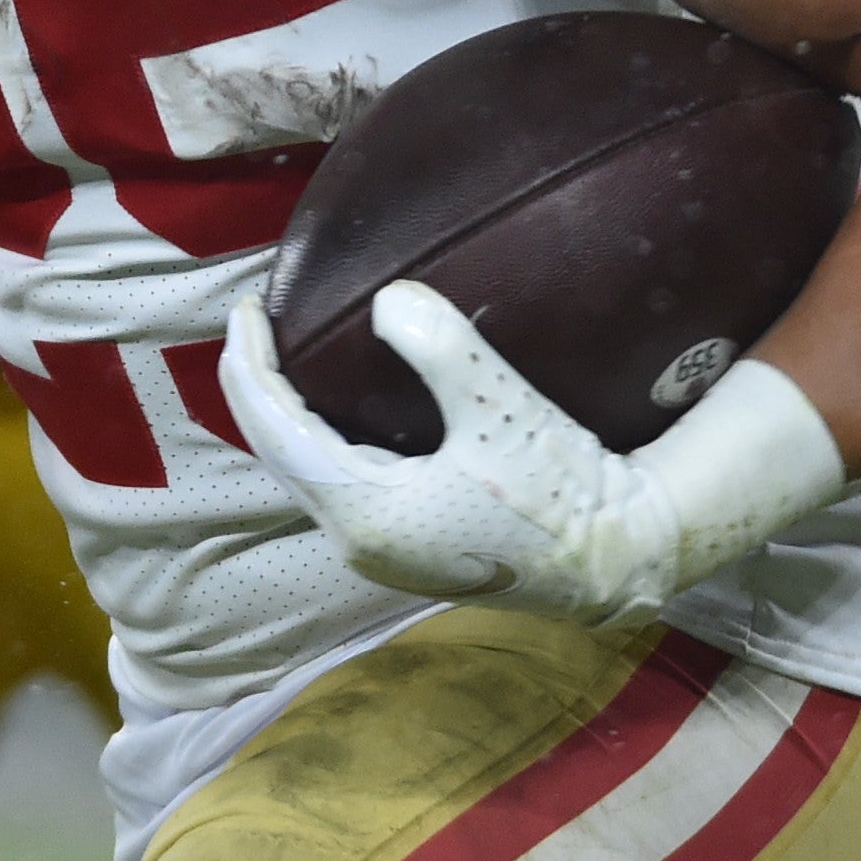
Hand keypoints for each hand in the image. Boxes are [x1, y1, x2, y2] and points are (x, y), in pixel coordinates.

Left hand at [218, 284, 843, 631]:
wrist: (612, 560)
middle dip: (259, 386)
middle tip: (256, 321)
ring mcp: (378, 549)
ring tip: (282, 355)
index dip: (252, 365)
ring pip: (305, 470)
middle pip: (279, 452)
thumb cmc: (562, 492)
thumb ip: (441, 350)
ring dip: (287, 414)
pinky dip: (318, 437)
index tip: (247, 309)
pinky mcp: (401, 546)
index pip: (276, 429)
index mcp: (365, 511)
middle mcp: (356, 540)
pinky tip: (332, 405)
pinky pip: (334, 481)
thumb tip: (388, 300)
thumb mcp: (504, 411)